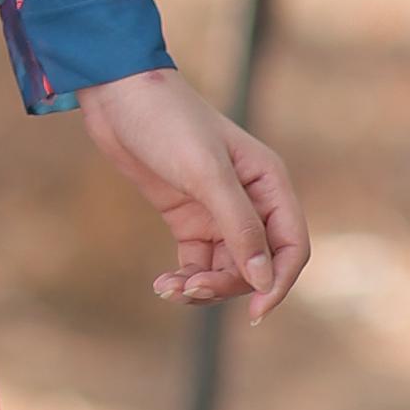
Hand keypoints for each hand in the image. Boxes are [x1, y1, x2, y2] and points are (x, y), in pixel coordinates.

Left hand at [76, 68, 307, 321]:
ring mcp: (217, 210)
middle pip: (256, 265)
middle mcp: (250, 200)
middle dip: (227, 285)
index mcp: (269, 184)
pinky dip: (185, 278)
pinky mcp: (187, 217)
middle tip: (189, 289)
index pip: (291, 246)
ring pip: (225, 268)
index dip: (279, 282)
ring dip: (203, 286)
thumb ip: (239, 225)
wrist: (118, 97)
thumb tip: (263, 279)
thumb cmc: (168, 122)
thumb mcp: (206, 173)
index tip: (256, 312)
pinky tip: (163, 284)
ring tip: (168, 289)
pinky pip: (198, 262)